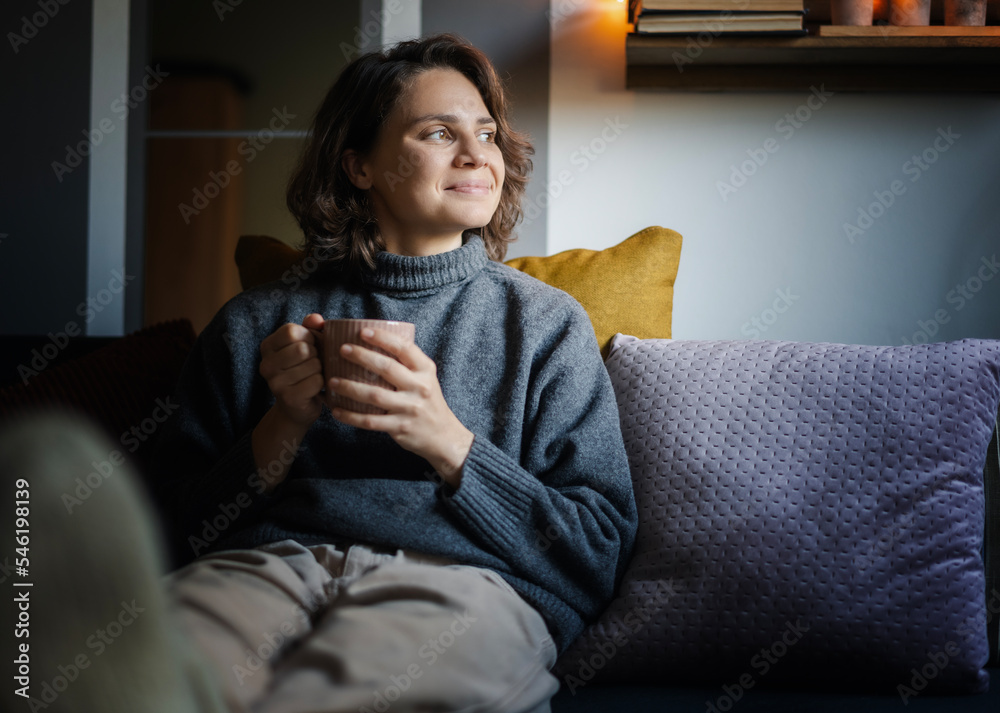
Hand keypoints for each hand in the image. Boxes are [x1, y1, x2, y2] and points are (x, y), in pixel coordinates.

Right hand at [257, 313, 325, 427]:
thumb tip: (316, 319)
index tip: (309, 345)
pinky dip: (322, 383)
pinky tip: (315, 388)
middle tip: (314, 363)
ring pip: (313, 365)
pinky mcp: (288, 398)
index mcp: (267, 346)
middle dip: (316, 354)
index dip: (308, 336)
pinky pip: (316, 381)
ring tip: (314, 375)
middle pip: (303, 348)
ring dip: (320, 369)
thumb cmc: (303, 369)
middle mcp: (266, 364)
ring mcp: (275, 383)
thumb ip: (311, 327)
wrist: (297, 406)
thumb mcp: (306, 343)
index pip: (291, 330)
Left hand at [328, 328, 473, 486]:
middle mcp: (419, 388)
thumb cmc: (428, 402)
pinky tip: (336, 411)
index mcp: (425, 371)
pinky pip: (370, 421)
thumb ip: (407, 364)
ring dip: (350, 387)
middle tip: (343, 350)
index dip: (383, 338)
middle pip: (387, 368)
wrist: (443, 436)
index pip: (405, 348)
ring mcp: (409, 409)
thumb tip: (375, 343)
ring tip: (331, 381)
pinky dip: (351, 416)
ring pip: (375, 395)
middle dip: (362, 357)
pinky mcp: (400, 427)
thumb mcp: (426, 379)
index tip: (363, 332)